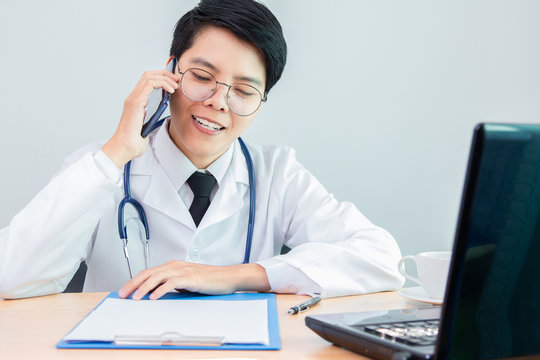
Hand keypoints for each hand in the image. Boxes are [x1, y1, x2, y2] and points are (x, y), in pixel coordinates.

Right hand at [102, 69, 178, 167]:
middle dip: (164, 74)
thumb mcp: (148, 125)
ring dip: (165, 78)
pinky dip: (162, 84)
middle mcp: (133, 97)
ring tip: (175, 86)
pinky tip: (170, 90)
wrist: (124, 148)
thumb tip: (162, 114)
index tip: (174, 83)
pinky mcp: (135, 103)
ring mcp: (133, 99)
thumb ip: (153, 117)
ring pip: (149, 77)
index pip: (148, 81)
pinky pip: (149, 85)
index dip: (162, 78)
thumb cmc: (134, 141)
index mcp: (136, 102)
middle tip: (176, 80)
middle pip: (148, 74)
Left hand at [118, 260, 270, 299]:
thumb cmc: (210, 280)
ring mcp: (183, 271)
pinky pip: (171, 283)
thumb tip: (156, 293)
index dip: (134, 281)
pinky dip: (160, 290)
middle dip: (133, 284)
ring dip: (144, 288)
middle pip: (148, 273)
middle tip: (123, 294)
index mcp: (174, 266)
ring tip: (135, 298)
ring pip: (157, 277)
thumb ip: (173, 284)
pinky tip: (153, 298)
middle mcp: (176, 266)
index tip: (125, 290)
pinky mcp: (190, 278)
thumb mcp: (187, 282)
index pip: (149, 272)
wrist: (228, 277)